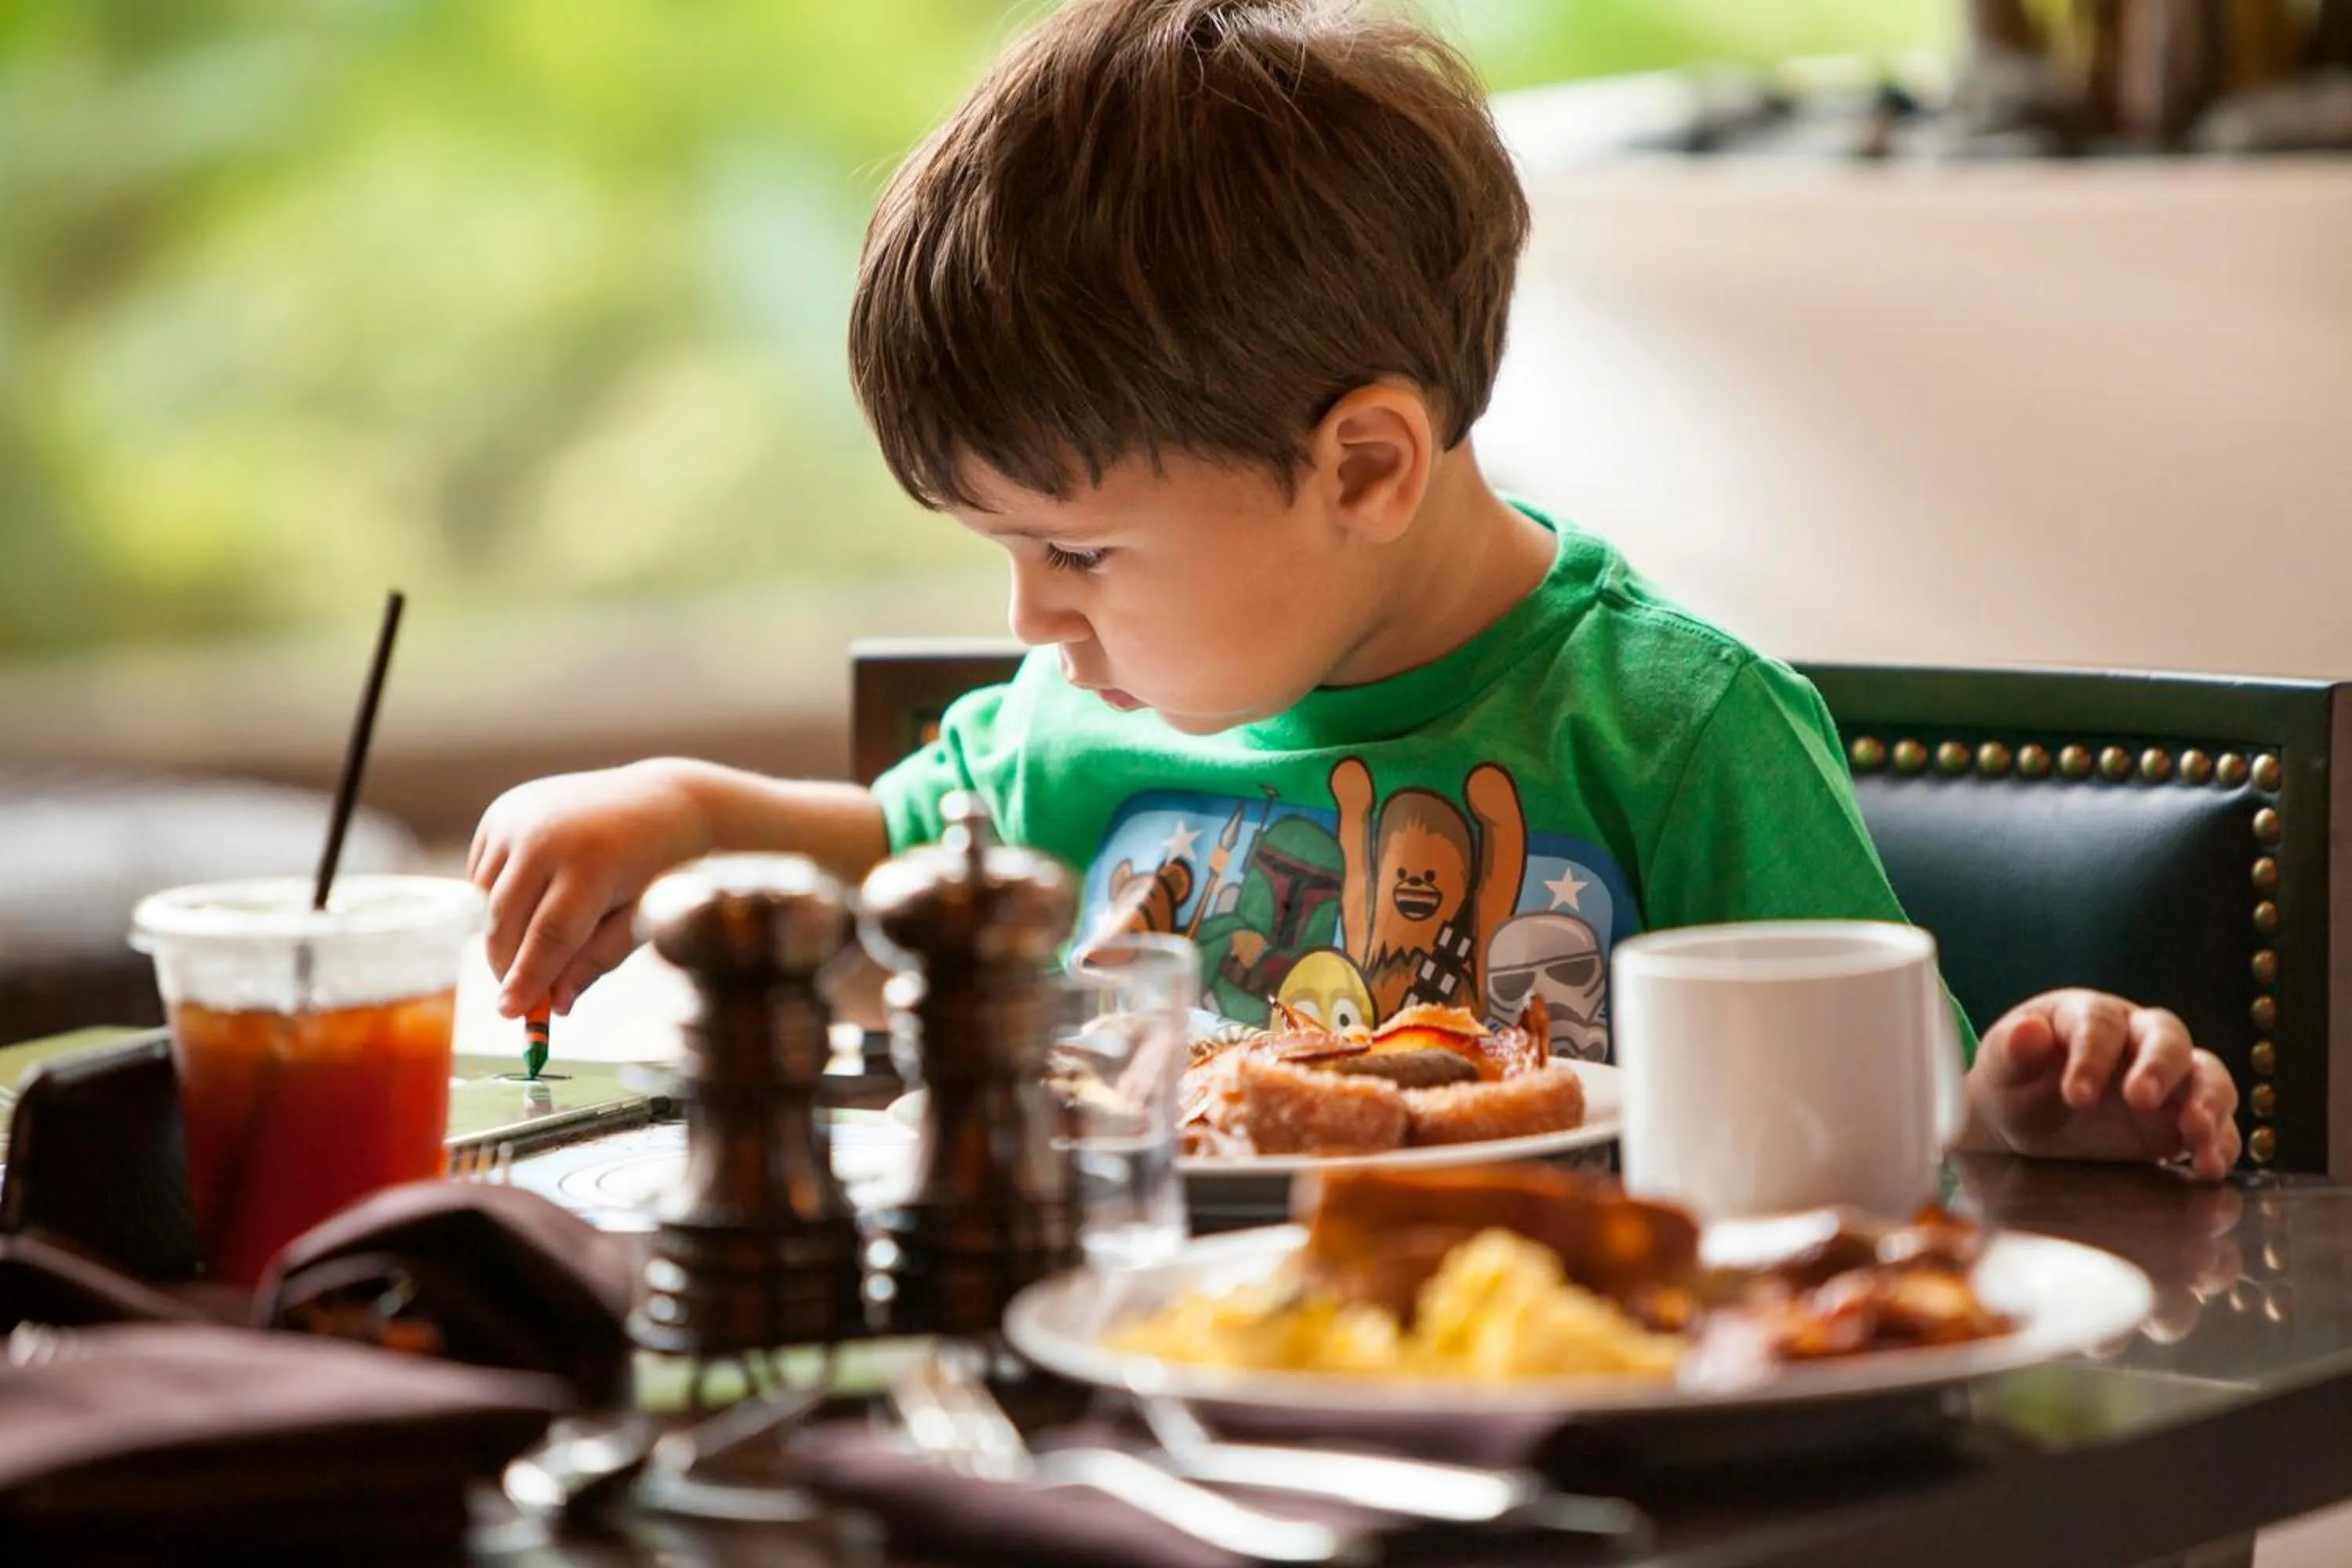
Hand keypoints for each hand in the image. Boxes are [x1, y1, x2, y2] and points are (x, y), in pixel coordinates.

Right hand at [468, 760, 714, 1017]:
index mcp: (593, 861)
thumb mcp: (641, 916)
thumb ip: (599, 959)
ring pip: (485, 899)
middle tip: (517, 996)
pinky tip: (531, 902)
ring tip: (533, 948)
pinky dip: (496, 900)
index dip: (527, 978)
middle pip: (506, 919)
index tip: (510, 1013)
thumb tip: (556, 1005)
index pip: (549, 934)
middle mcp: (547, 833)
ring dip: (500, 934)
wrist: (661, 801)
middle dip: (506, 964)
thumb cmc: (658, 867)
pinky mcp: (503, 811)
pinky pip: (483, 873)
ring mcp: (520, 817)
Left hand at [1966, 989, 2240, 1180]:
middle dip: (2159, 1067)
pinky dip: (2220, 1143)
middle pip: (2166, 1038)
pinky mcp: (2183, 1120)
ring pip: (2206, 1076)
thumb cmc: (2018, 1082)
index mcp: (2090, 1016)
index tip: (2075, 1096)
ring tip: (2196, 1136)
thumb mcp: (2003, 1070)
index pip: (2100, 1024)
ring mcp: (2169, 1080)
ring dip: (2208, 1103)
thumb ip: (2014, 1052)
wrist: (2031, 1121)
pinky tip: (2210, 1167)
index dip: (2092, 1056)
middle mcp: (2138, 1040)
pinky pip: (2217, 1125)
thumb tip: (2026, 1031)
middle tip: (2141, 1100)